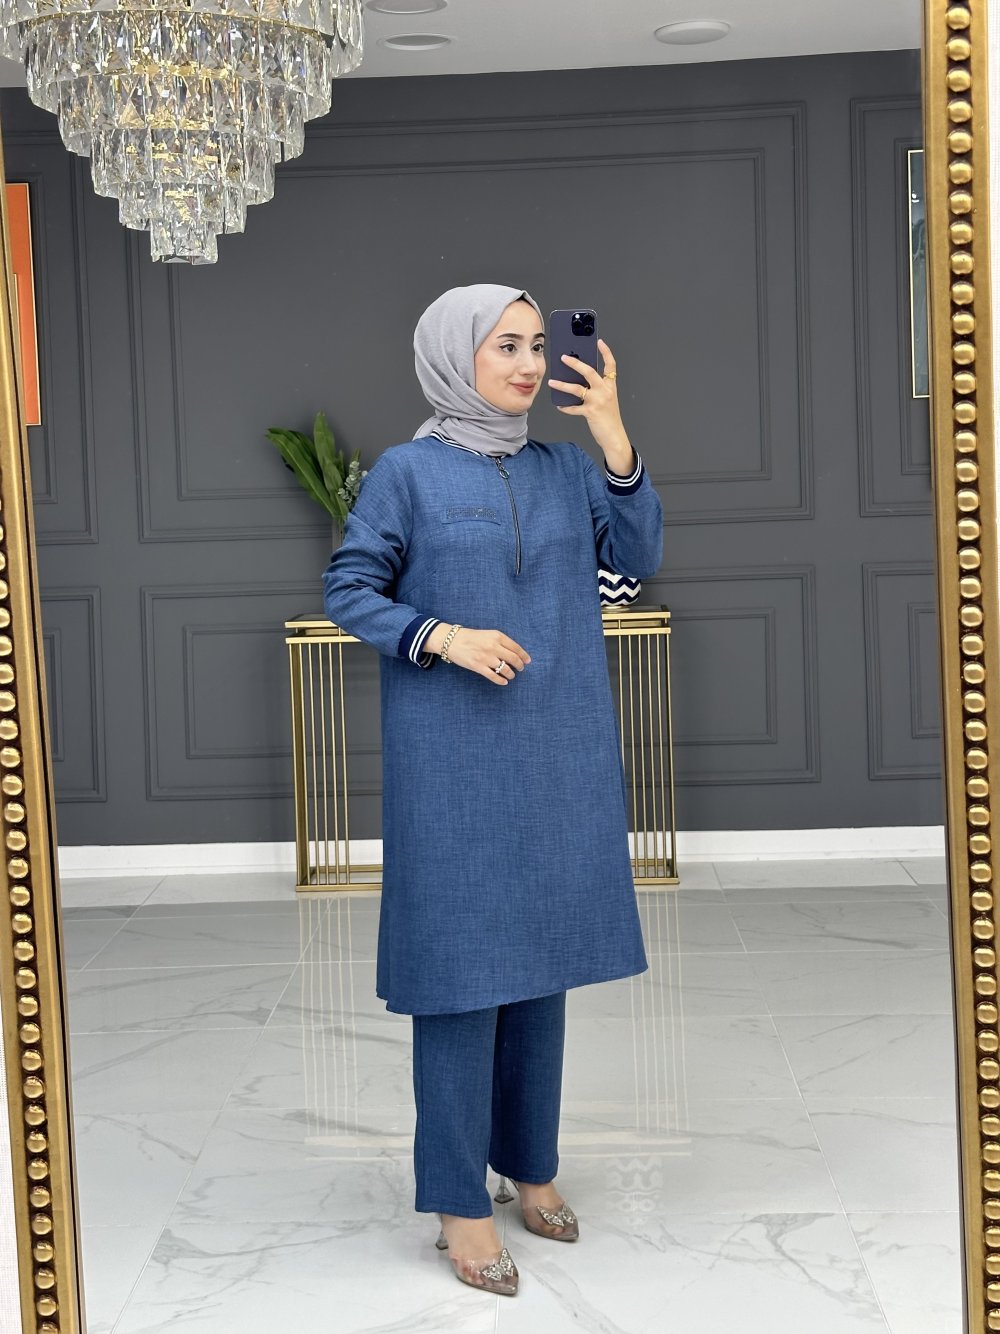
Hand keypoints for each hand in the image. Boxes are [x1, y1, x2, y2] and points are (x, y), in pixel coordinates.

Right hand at [438, 627, 530, 685]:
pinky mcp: (478, 667)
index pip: (516, 648)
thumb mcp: (488, 634)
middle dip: (520, 666)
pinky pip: (494, 676)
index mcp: (497, 636)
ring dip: (511, 674)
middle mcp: (493, 646)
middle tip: (521, 669)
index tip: (528, 661)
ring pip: (505, 669)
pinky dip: (501, 681)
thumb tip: (515, 653)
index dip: (524, 656)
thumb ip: (501, 641)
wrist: (451, 640)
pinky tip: (504, 682)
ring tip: (511, 675)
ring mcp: (485, 657)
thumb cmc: (471, 637)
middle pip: (513, 659)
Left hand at [547, 337, 629, 454]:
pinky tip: (559, 405)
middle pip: (589, 372)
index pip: (611, 365)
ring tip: (552, 382)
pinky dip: (565, 407)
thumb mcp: (607, 399)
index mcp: (610, 386)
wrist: (614, 436)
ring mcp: (598, 401)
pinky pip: (573, 408)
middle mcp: (605, 391)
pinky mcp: (590, 412)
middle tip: (563, 357)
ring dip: (562, 385)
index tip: (599, 342)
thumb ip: (596, 388)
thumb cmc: (609, 417)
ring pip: (577, 388)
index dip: (606, 352)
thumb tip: (578, 379)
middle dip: (575, 363)